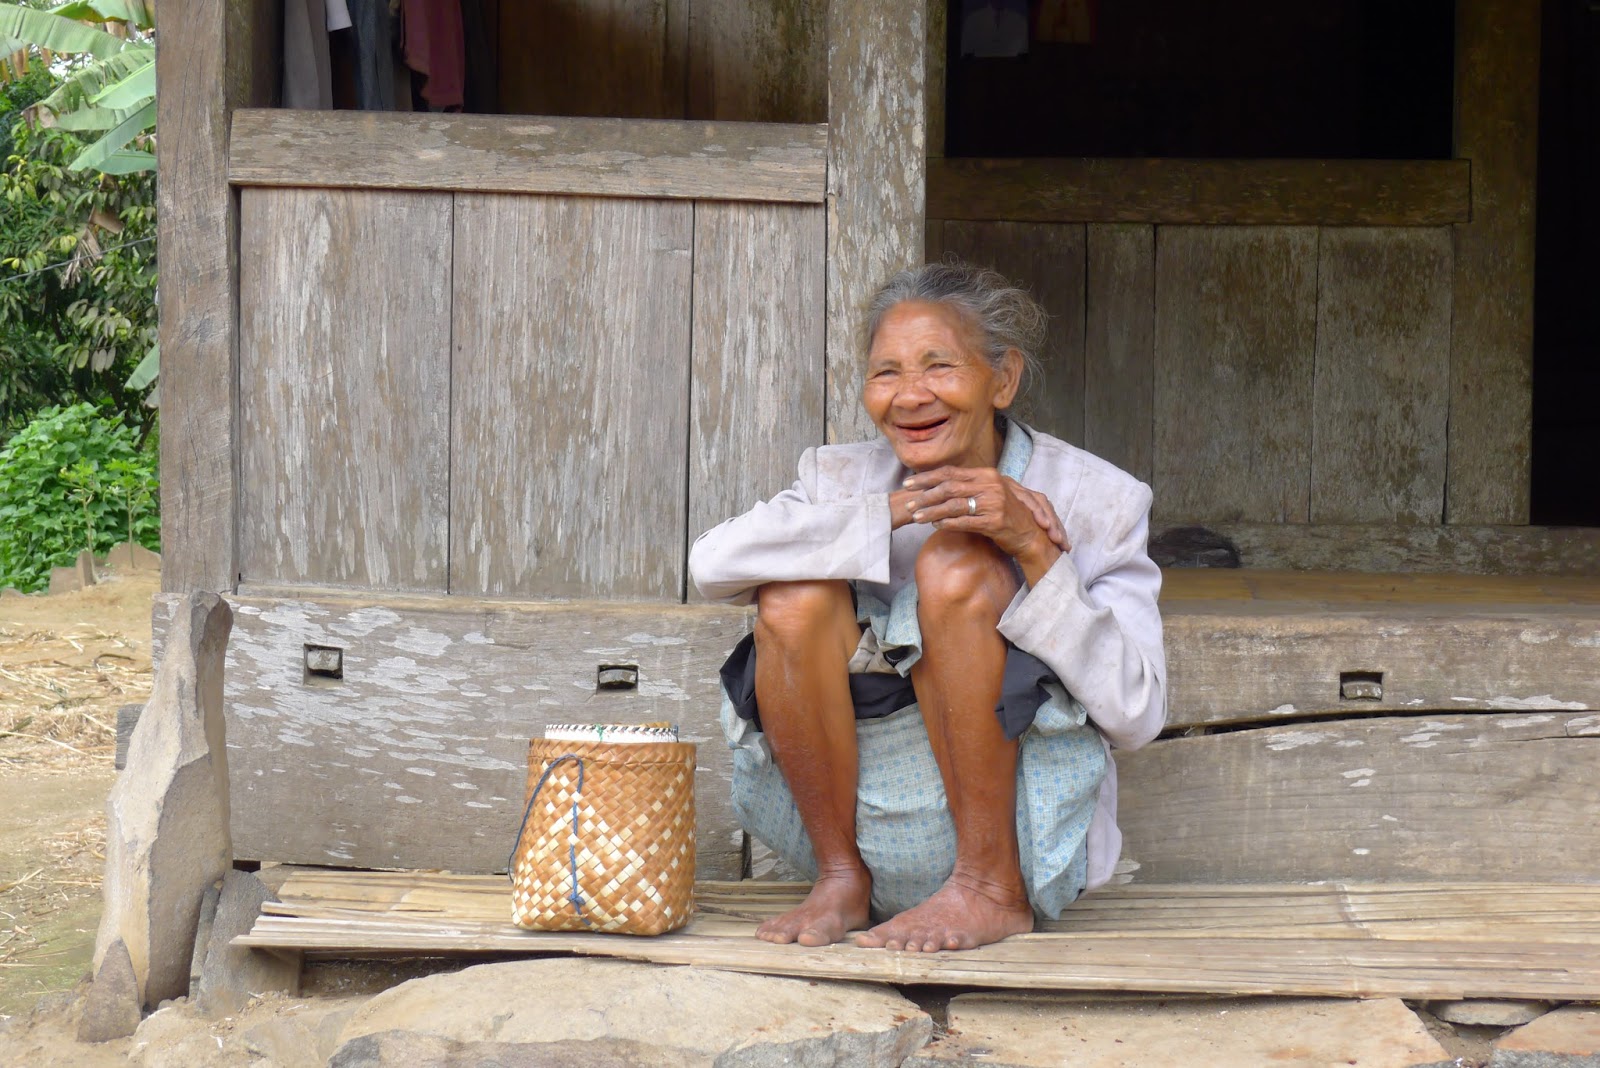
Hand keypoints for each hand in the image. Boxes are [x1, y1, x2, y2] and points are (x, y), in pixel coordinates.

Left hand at [898, 466, 1069, 566]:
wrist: (1030, 534)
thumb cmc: (1007, 514)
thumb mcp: (990, 493)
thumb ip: (970, 486)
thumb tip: (940, 484)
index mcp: (987, 475)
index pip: (950, 472)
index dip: (927, 478)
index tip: (908, 484)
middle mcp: (991, 485)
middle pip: (949, 487)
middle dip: (925, 495)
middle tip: (908, 504)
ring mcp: (994, 503)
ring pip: (954, 504)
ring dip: (931, 511)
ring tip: (916, 517)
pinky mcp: (995, 521)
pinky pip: (965, 522)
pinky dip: (947, 523)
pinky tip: (935, 526)